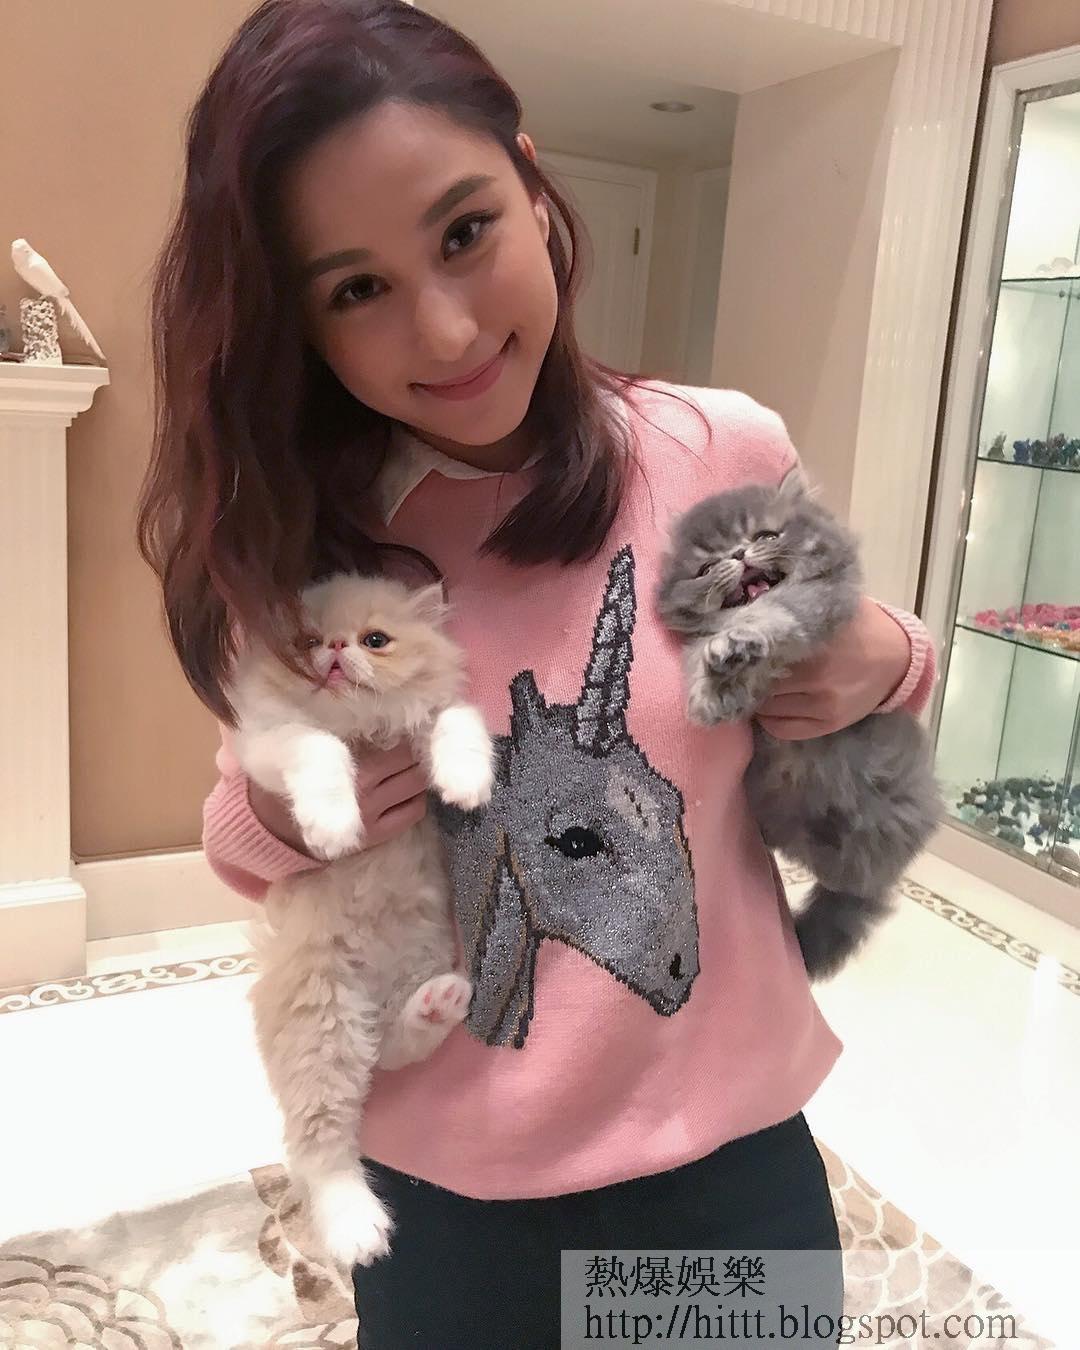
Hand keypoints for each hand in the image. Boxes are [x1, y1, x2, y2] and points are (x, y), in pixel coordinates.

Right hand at [248, 741, 428, 857]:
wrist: (276, 824)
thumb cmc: (294, 773)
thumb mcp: (310, 745)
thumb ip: (343, 731)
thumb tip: (380, 712)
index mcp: (346, 764)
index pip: (398, 745)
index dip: (406, 732)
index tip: (405, 724)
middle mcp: (364, 791)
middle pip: (412, 764)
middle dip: (415, 751)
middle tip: (411, 743)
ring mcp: (373, 815)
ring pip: (417, 787)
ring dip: (417, 773)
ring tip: (408, 765)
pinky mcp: (378, 835)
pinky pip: (413, 812)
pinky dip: (416, 798)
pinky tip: (405, 791)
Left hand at [756, 597, 910, 739]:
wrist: (898, 658)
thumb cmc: (858, 625)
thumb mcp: (830, 605)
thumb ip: (793, 604)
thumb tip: (749, 602)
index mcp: (814, 645)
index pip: (759, 655)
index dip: (742, 653)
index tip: (735, 648)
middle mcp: (817, 679)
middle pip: (759, 683)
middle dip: (747, 675)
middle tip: (742, 667)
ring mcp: (824, 706)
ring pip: (767, 709)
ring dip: (758, 697)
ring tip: (758, 683)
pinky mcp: (828, 725)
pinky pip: (782, 730)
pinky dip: (770, 719)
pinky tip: (772, 704)